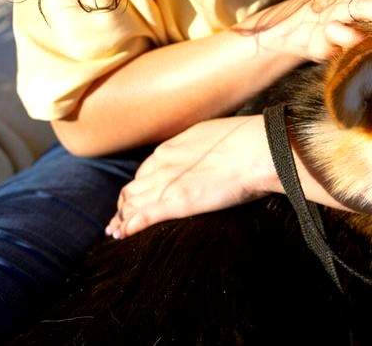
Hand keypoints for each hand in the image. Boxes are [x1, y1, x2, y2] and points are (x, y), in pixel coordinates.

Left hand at [105, 115, 276, 238]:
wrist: (256, 150)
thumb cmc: (245, 142)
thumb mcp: (213, 137)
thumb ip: (200, 149)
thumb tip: (206, 154)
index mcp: (171, 149)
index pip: (143, 172)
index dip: (137, 187)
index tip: (135, 198)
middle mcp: (161, 166)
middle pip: (132, 189)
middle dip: (123, 205)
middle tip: (117, 220)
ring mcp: (166, 185)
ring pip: (131, 204)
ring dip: (121, 219)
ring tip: (114, 232)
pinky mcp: (176, 203)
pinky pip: (143, 217)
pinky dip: (129, 227)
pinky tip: (122, 235)